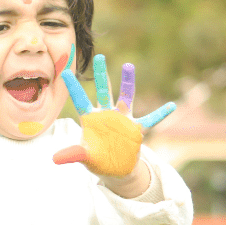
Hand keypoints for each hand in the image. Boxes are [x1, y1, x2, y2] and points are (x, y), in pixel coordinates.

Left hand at [53, 55, 174, 177]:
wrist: (115, 168)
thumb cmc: (97, 159)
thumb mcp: (84, 156)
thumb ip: (73, 154)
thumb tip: (54, 159)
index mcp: (91, 119)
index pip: (80, 100)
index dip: (74, 87)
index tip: (66, 72)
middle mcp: (106, 114)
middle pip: (103, 91)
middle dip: (101, 75)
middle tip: (99, 56)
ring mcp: (123, 119)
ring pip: (126, 97)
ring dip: (127, 83)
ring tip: (127, 65)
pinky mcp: (136, 129)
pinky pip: (151, 119)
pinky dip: (161, 114)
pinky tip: (172, 106)